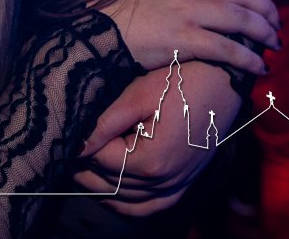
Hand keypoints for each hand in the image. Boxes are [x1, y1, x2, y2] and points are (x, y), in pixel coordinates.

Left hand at [76, 62, 240, 214]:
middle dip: (85, 168)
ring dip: (101, 187)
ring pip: (127, 200)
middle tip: (66, 151)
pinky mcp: (183, 184)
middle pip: (110, 183)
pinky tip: (109, 192)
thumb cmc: (180, 83)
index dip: (80, 147)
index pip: (101, 161)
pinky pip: (150, 206)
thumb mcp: (138, 96)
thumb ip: (105, 124)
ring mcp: (176, 185)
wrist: (222, 83)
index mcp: (151, 160)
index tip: (68, 134)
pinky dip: (127, 203)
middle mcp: (165, 181)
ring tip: (79, 167)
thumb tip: (76, 144)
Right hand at [99, 0, 278, 72]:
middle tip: (276, 22)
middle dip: (265, 7)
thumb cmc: (123, 16)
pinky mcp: (184, 39)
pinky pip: (227, 48)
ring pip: (239, 18)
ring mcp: (186, 13)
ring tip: (274, 44)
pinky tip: (258, 67)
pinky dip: (247, 58)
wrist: (99, 33)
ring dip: (263, 32)